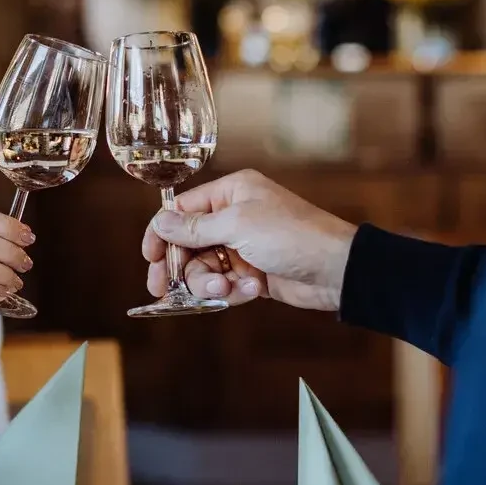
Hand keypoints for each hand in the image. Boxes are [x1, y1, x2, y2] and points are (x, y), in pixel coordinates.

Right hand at [141, 170, 357, 311]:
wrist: (336, 269)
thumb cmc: (293, 235)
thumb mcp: (238, 225)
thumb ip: (195, 228)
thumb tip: (160, 223)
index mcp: (231, 193)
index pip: (182, 211)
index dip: (161, 234)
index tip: (149, 259)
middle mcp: (235, 216)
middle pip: (188, 244)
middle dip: (182, 267)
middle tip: (164, 290)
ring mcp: (244, 246)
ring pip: (204, 269)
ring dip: (210, 282)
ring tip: (226, 288)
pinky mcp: (253, 272)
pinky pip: (225, 284)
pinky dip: (233, 290)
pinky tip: (251, 291)